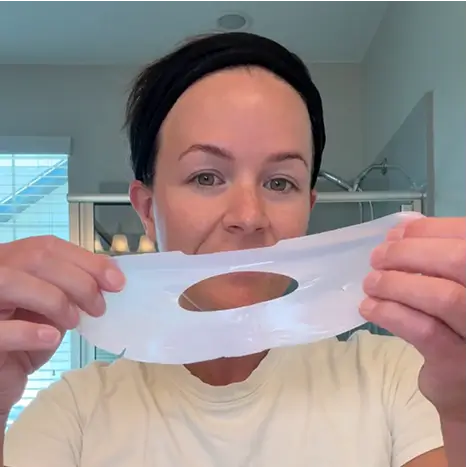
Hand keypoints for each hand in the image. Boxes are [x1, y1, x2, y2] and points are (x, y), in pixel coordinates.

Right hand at [0, 235, 124, 417]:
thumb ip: (72, 288)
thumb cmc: (24, 342)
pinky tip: (51, 338)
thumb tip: (111, 271)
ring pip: (12, 281)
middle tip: (99, 307)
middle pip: (35, 258)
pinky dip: (30, 331)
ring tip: (73, 322)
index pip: (46, 247)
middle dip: (78, 281)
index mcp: (8, 262)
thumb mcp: (52, 310)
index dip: (86, 260)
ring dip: (55, 300)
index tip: (116, 280)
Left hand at [360, 217, 465, 422]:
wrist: (464, 388)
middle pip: (460, 261)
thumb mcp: (456, 290)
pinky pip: (423, 330)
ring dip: (397, 283)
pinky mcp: (460, 364)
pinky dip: (390, 313)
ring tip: (371, 283)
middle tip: (378, 256)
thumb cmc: (457, 330)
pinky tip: (369, 308)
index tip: (397, 233)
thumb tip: (403, 231)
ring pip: (444, 296)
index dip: (431, 230)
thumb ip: (439, 261)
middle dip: (410, 252)